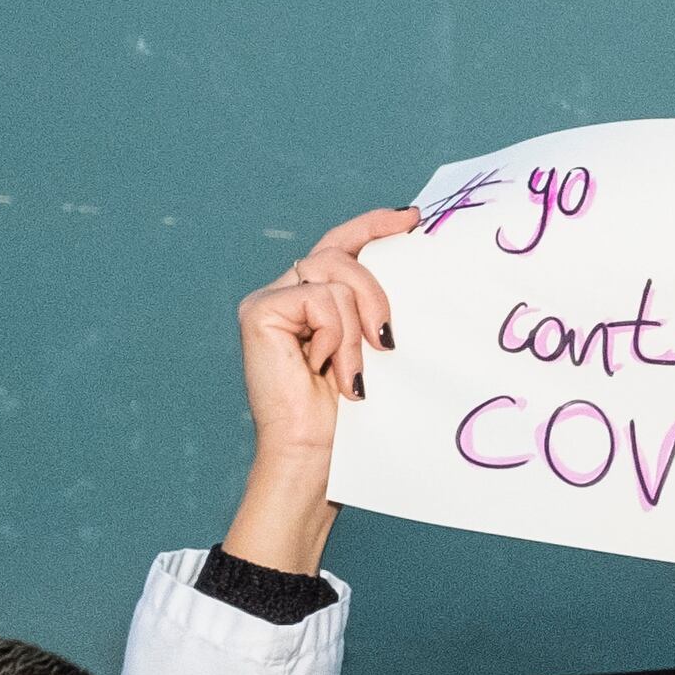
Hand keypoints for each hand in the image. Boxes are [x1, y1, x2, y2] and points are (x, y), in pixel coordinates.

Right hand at [225, 209, 410, 577]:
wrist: (317, 456)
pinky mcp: (259, 311)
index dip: (374, 225)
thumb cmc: (350, 416)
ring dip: (355, 328)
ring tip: (352, 374)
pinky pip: (318, 298)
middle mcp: (289, 292)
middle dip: (375, 291)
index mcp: (316, 299)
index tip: (413, 218)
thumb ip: (378, 309)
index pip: (343, 245)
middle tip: (388, 341)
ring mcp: (271, 300)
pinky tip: (324, 369)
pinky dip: (334, 335)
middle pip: (340, 252)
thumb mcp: (374, 350)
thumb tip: (415, 265)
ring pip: (333, 274)